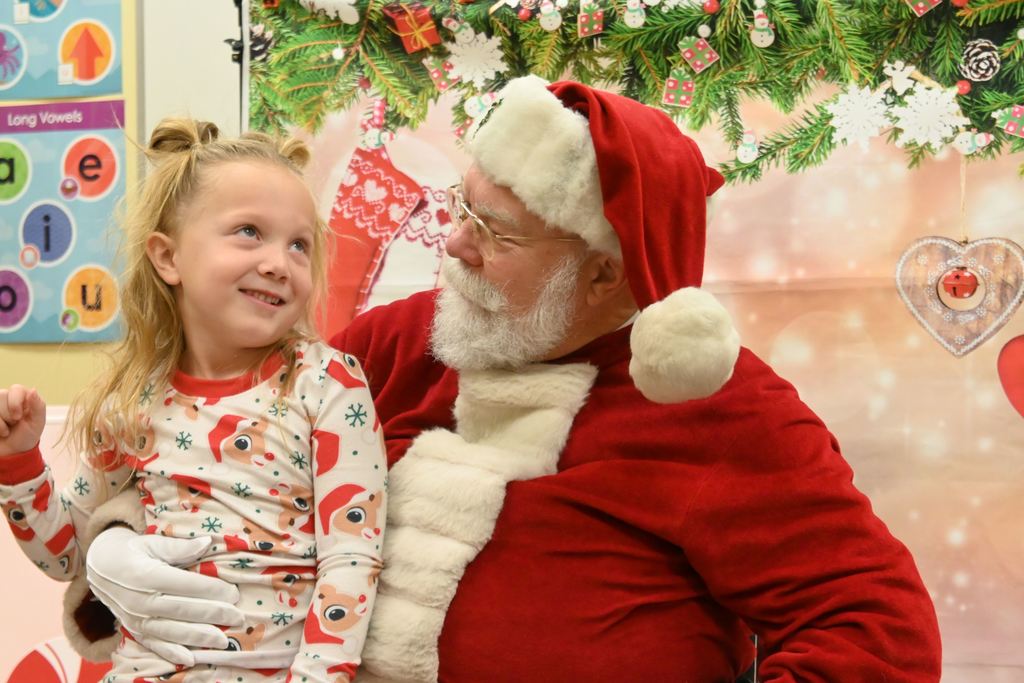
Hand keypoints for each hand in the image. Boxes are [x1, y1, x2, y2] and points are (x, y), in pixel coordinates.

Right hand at [0, 385, 45, 455]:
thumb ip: (38, 406)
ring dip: (1, 422)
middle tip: (14, 423)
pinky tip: (0, 431)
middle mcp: (8, 397)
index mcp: (24, 397)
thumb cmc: (26, 436)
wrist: (12, 452)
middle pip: (1, 396)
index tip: (18, 417)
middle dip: (8, 415)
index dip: (15, 403)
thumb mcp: (37, 423)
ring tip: (7, 428)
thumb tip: (33, 390)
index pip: (16, 389)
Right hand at [87, 526, 244, 665]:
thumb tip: (206, 542)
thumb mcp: (153, 542)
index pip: (186, 585)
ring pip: (171, 631)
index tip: (234, 593)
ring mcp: (135, 618)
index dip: (212, 590)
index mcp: (146, 575)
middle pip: (183, 610)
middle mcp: (140, 600)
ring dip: (199, 637)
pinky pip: (154, 644)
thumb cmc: (133, 550)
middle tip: (238, 617)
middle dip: (213, 615)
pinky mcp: (133, 630)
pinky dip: (171, 654)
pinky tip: (190, 660)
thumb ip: (180, 547)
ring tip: (224, 641)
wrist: (100, 566)